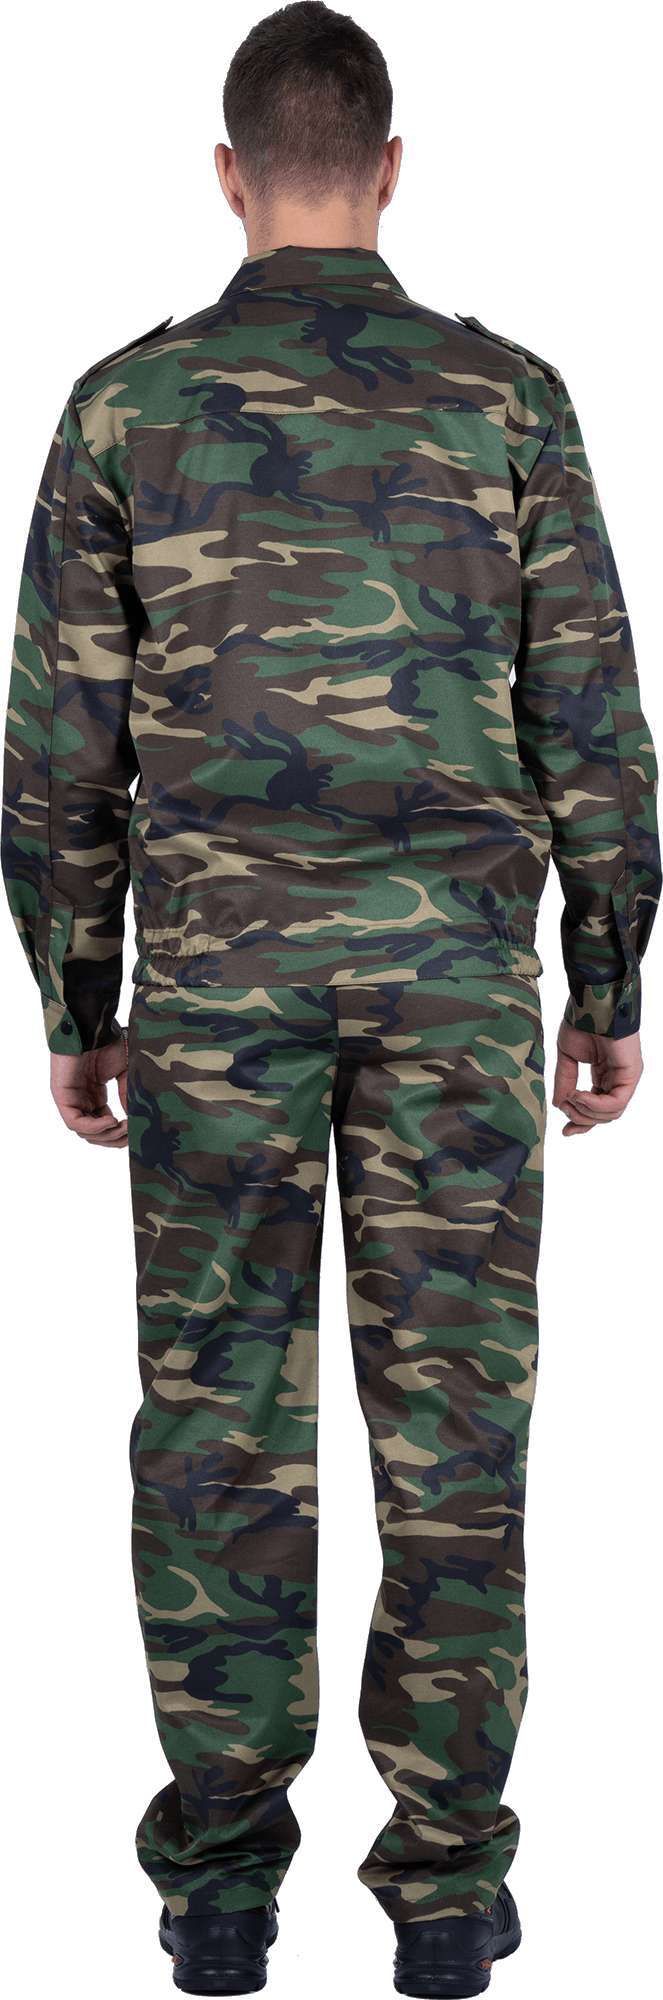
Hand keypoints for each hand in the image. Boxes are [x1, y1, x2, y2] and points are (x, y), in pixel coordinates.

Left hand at [50, 1033, 128, 1146]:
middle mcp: (82, 1100)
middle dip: (115, 1139)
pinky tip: (112, 1120)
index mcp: (94, 1095)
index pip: (104, 1125)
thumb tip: (135, 1119)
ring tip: (124, 1126)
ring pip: (85, 1133)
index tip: (138, 1130)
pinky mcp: (62, 1096)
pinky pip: (75, 1122)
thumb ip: (128, 1096)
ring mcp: (71, 1099)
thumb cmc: (108, 1042)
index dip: (121, 1133)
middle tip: (131, 1134)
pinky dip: (94, 1127)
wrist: (93, 1026)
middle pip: (95, 1134)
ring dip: (107, 1135)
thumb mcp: (126, 1073)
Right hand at [553, 1021, 642, 1136]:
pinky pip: (615, 1102)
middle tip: (565, 1110)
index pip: (597, 1108)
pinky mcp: (631, 1074)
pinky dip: (595, 1104)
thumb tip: (559, 1105)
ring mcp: (626, 1077)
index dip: (581, 1122)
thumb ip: (564, 1082)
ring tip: (571, 1098)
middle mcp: (616, 1079)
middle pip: (605, 1116)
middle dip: (582, 1119)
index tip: (565, 1131)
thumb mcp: (567, 1057)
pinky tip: (579, 1095)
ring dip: (587, 1112)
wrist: (590, 1002)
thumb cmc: (580, 1022)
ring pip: (611, 1113)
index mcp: (603, 1075)